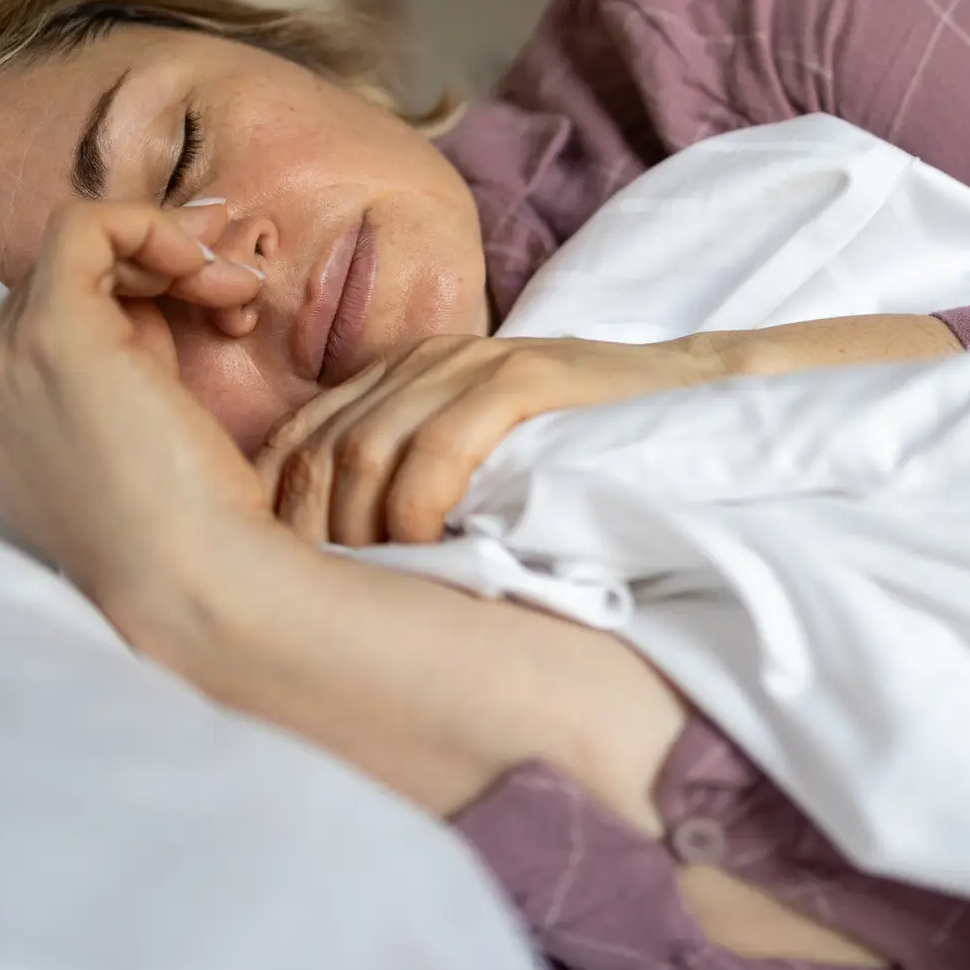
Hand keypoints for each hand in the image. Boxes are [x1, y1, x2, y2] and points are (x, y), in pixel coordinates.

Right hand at [0, 199, 270, 649]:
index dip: (140, 301)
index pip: (53, 319)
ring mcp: (1, 361)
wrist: (196, 582)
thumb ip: (135, 351)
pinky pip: (89, 225)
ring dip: (176, 255)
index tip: (214, 304)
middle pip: (70, 283)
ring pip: (80, 249)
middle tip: (238, 300)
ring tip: (238, 296)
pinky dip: (155, 226)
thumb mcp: (143, 425)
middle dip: (166, 275)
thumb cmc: (190, 527)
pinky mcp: (54, 335)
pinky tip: (210, 270)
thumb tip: (179, 261)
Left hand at [254, 334, 729, 546]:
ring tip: (378, 592)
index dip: (274, 519)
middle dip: (307, 537)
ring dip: (359, 533)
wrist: (695, 399)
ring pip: (364, 450)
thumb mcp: (479, 467)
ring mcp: (471, 364)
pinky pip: (436, 448)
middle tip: (326, 608)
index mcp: (398, 377)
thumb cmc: (584, 454)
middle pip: (316, 451)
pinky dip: (418, 512)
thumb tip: (331, 572)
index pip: (293, 442)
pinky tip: (431, 556)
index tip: (286, 590)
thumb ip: (411, 486)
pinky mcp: (521, 377)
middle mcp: (423, 360)